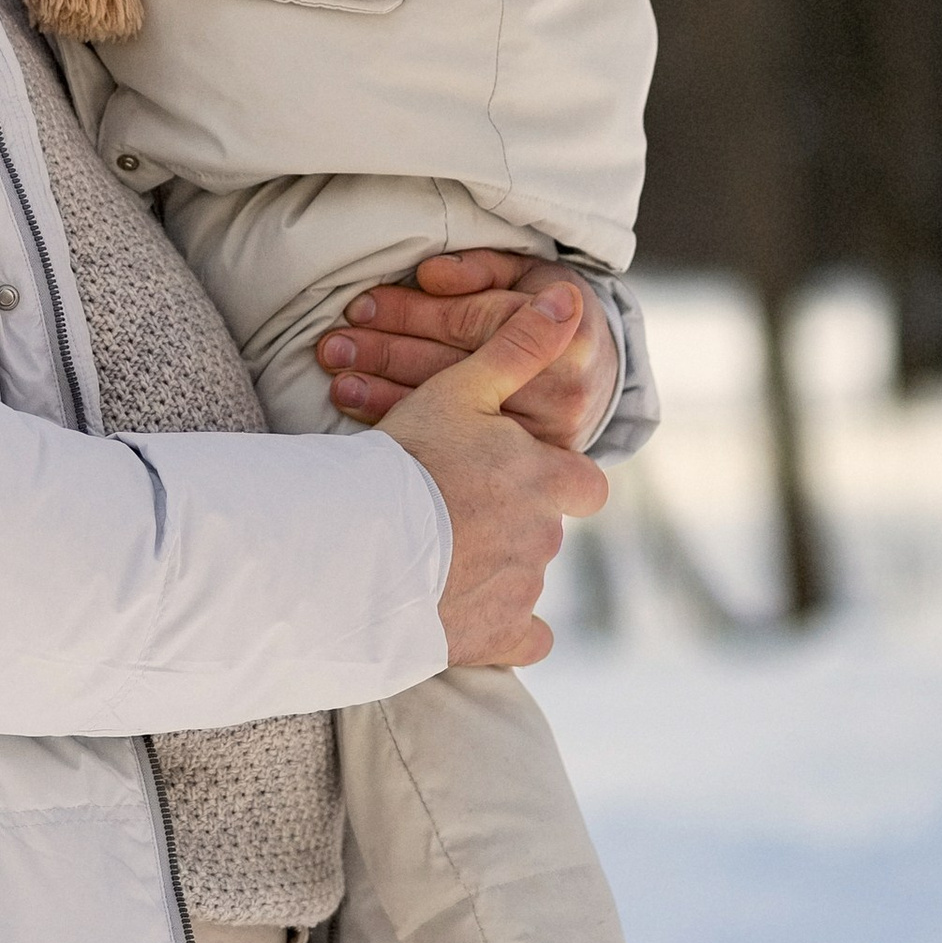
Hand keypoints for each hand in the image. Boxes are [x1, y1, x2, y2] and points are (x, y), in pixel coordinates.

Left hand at [318, 249, 621, 455]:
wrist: (594, 379)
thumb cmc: (548, 315)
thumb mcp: (528, 275)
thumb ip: (482, 269)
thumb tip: (430, 275)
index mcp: (568, 338)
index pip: (477, 322)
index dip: (415, 311)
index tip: (362, 304)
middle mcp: (560, 393)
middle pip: (456, 367)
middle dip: (387, 349)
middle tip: (334, 344)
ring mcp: (543, 439)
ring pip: (450, 412)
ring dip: (384, 391)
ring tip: (338, 376)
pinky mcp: (523, 470)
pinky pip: (452, 446)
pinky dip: (401, 422)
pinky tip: (361, 409)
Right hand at [383, 281, 609, 668]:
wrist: (357, 548)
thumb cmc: (407, 461)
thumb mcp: (461, 389)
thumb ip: (519, 346)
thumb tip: (571, 301)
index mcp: (546, 482)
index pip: (584, 484)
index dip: (557, 478)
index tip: (517, 474)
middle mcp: (545, 540)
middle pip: (545, 530)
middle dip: (513, 522)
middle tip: (456, 510)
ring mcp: (522, 593)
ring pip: (525, 578)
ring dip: (494, 567)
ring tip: (436, 554)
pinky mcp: (496, 639)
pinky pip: (523, 641)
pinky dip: (504, 629)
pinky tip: (471, 614)